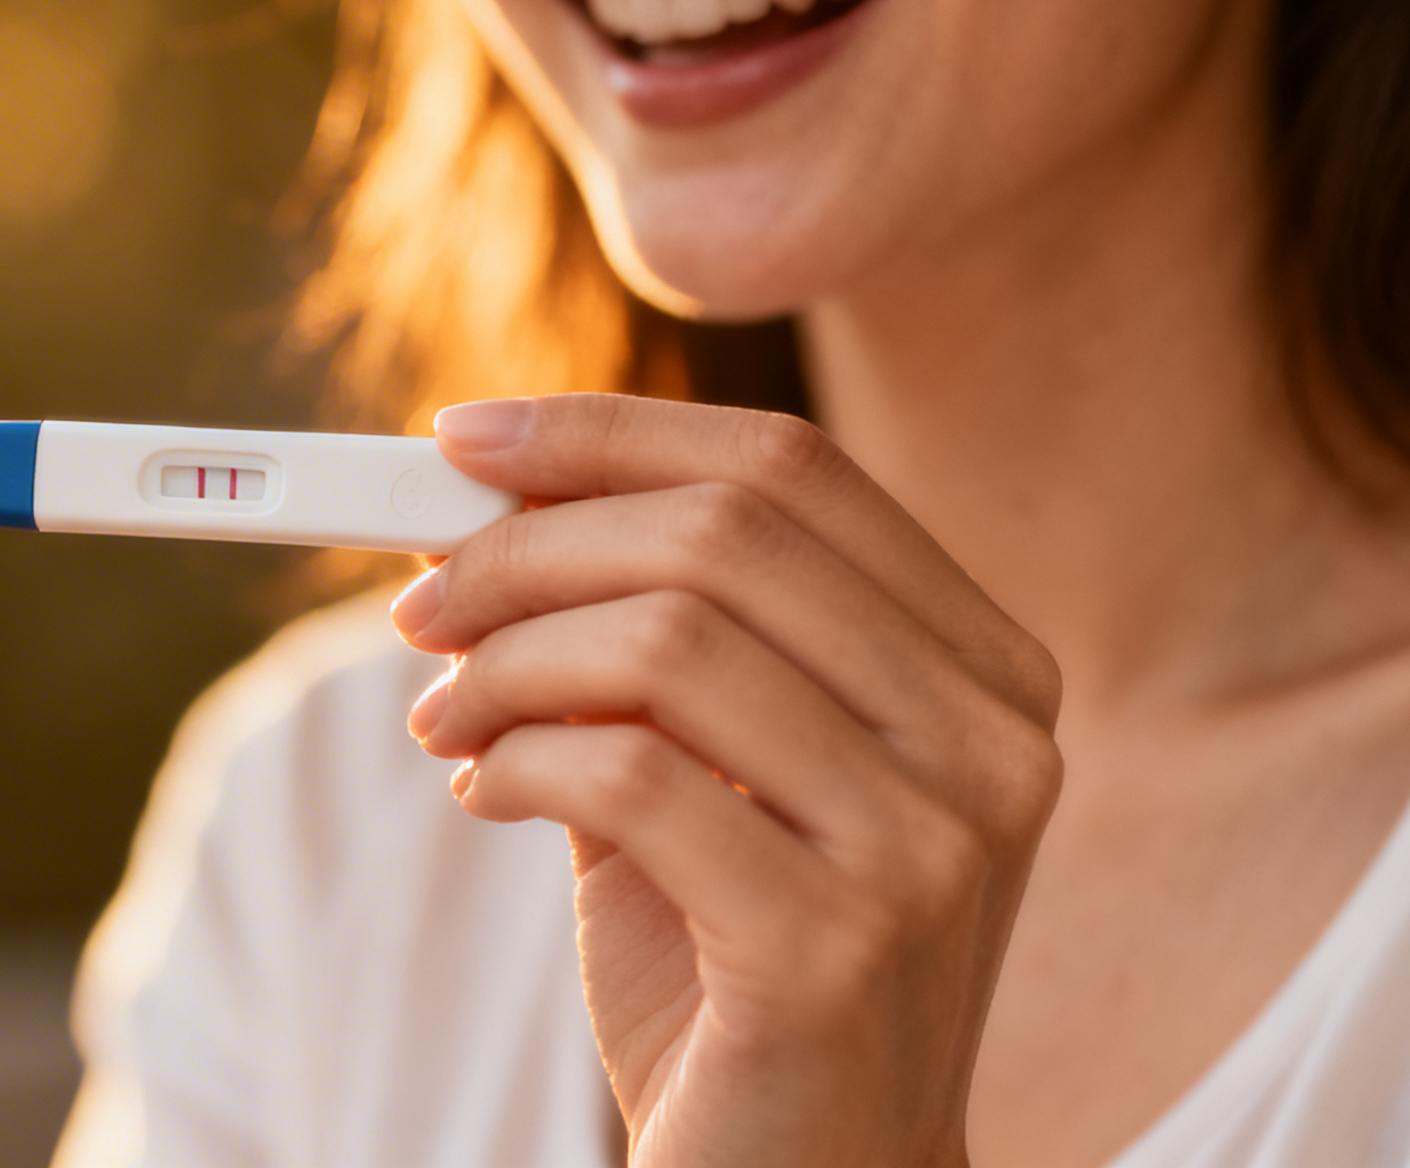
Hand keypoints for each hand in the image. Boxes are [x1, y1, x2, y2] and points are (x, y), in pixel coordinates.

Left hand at [397, 394, 1060, 1167]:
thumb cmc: (739, 974)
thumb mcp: (698, 775)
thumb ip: (631, 642)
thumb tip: (484, 497)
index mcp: (979, 669)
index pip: (788, 469)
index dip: (607, 434)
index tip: (459, 441)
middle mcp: (990, 740)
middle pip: (723, 531)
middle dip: (531, 544)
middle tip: (420, 602)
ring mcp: (931, 845)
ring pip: (666, 639)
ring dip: (505, 660)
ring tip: (442, 718)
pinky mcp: (837, 945)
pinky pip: (624, 773)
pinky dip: (513, 760)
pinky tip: (479, 793)